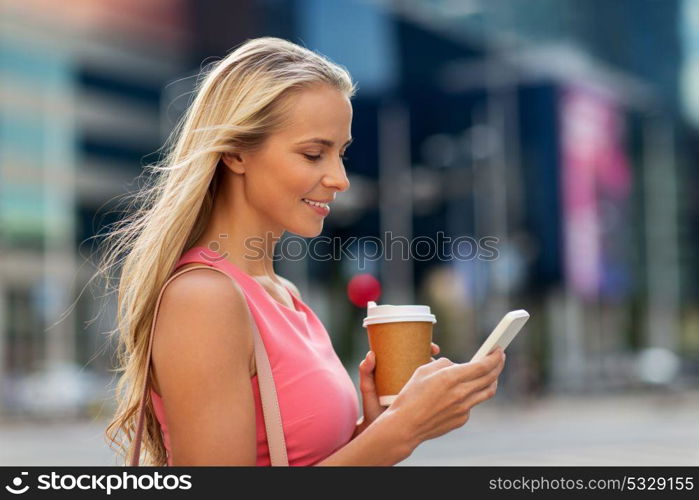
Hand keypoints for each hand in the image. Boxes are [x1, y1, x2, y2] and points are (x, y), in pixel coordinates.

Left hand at [357, 342, 440, 432]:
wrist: (377, 430)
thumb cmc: (371, 408)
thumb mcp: (369, 389)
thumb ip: (366, 373)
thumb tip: (371, 354)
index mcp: (399, 371)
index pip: (415, 354)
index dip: (426, 347)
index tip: (432, 347)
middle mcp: (410, 379)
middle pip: (429, 364)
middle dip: (439, 358)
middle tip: (442, 358)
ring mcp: (419, 391)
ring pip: (434, 378)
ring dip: (444, 374)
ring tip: (448, 373)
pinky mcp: (424, 402)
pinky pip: (436, 394)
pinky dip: (444, 390)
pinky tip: (451, 389)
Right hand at [384, 347, 505, 452]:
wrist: (405, 425)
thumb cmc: (411, 396)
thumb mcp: (423, 371)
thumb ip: (444, 364)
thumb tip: (457, 366)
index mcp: (451, 378)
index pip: (483, 365)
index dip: (494, 357)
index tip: (499, 350)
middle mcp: (461, 393)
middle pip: (490, 378)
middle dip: (498, 365)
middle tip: (500, 358)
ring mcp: (463, 408)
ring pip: (487, 392)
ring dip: (492, 380)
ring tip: (491, 374)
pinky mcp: (462, 419)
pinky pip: (472, 404)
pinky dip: (472, 395)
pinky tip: (465, 392)